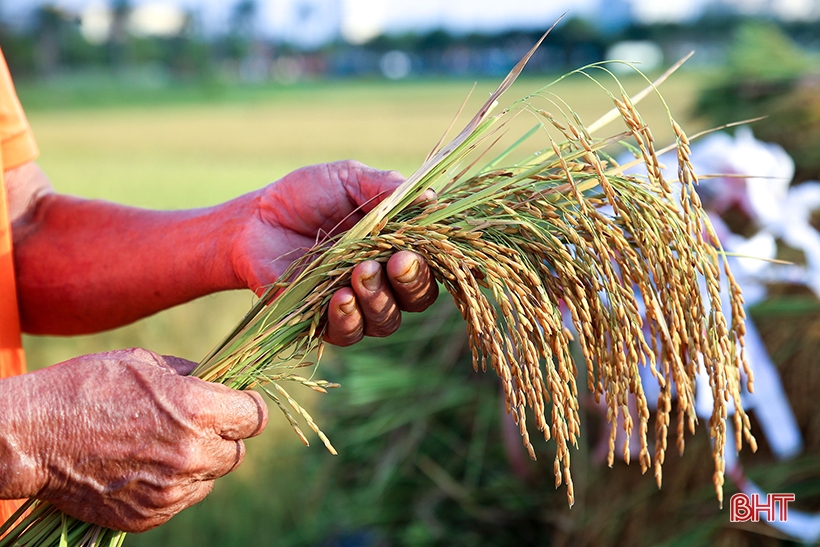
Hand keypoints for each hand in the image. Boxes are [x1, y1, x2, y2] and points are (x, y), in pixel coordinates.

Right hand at [0, 349, 267, 531]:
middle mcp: (190, 454)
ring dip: (199, 463)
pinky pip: (182, 500)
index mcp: (196, 410)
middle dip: (223, 437)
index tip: (239, 405)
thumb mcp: (146, 362)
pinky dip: (174, 485)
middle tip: (197, 425)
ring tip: (162, 445)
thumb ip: (193, 375)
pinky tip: (145, 466)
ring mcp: (171, 490)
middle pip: (237, 452)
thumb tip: (219, 382)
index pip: (255, 418)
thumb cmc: (87, 388)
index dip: (249, 408)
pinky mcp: (149, 515)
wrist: (32, 437)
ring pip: (210, 479)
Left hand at [230, 160, 438, 345]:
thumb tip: (431, 197)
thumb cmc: (306, 196)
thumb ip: (386, 187)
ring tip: (360, 272)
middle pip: (416, 299)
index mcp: (396, 249)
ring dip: (379, 299)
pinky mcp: (323, 324)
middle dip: (410, 283)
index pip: (429, 266)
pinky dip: (348, 317)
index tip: (414, 248)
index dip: (429, 263)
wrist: (254, 219)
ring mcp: (355, 306)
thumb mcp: (348, 179)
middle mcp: (383, 283)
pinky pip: (347, 333)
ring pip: (385, 320)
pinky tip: (339, 297)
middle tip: (395, 262)